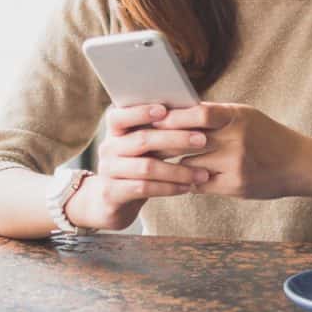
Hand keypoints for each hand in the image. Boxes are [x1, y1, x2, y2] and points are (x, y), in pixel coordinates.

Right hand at [64, 104, 210, 230]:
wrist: (109, 202)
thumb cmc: (136, 165)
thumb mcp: (142, 146)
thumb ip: (157, 130)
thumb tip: (192, 110)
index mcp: (115, 131)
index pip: (121, 115)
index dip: (141, 111)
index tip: (165, 110)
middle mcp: (108, 148)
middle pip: (142, 139)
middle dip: (175, 138)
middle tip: (202, 140)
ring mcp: (108, 171)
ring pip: (147, 167)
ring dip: (178, 170)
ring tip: (202, 173)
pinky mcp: (112, 193)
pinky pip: (144, 188)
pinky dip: (169, 188)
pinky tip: (187, 188)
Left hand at [152, 102, 307, 198]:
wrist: (298, 164)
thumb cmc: (266, 135)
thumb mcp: (244, 116)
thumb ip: (214, 115)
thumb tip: (175, 111)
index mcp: (236, 116)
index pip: (198, 112)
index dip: (172, 116)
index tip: (151, 117)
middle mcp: (236, 139)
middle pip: (188, 140)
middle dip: (162, 141)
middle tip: (141, 142)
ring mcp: (236, 164)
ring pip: (189, 165)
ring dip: (171, 164)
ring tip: (153, 161)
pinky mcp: (235, 186)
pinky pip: (199, 185)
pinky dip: (186, 181)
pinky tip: (175, 178)